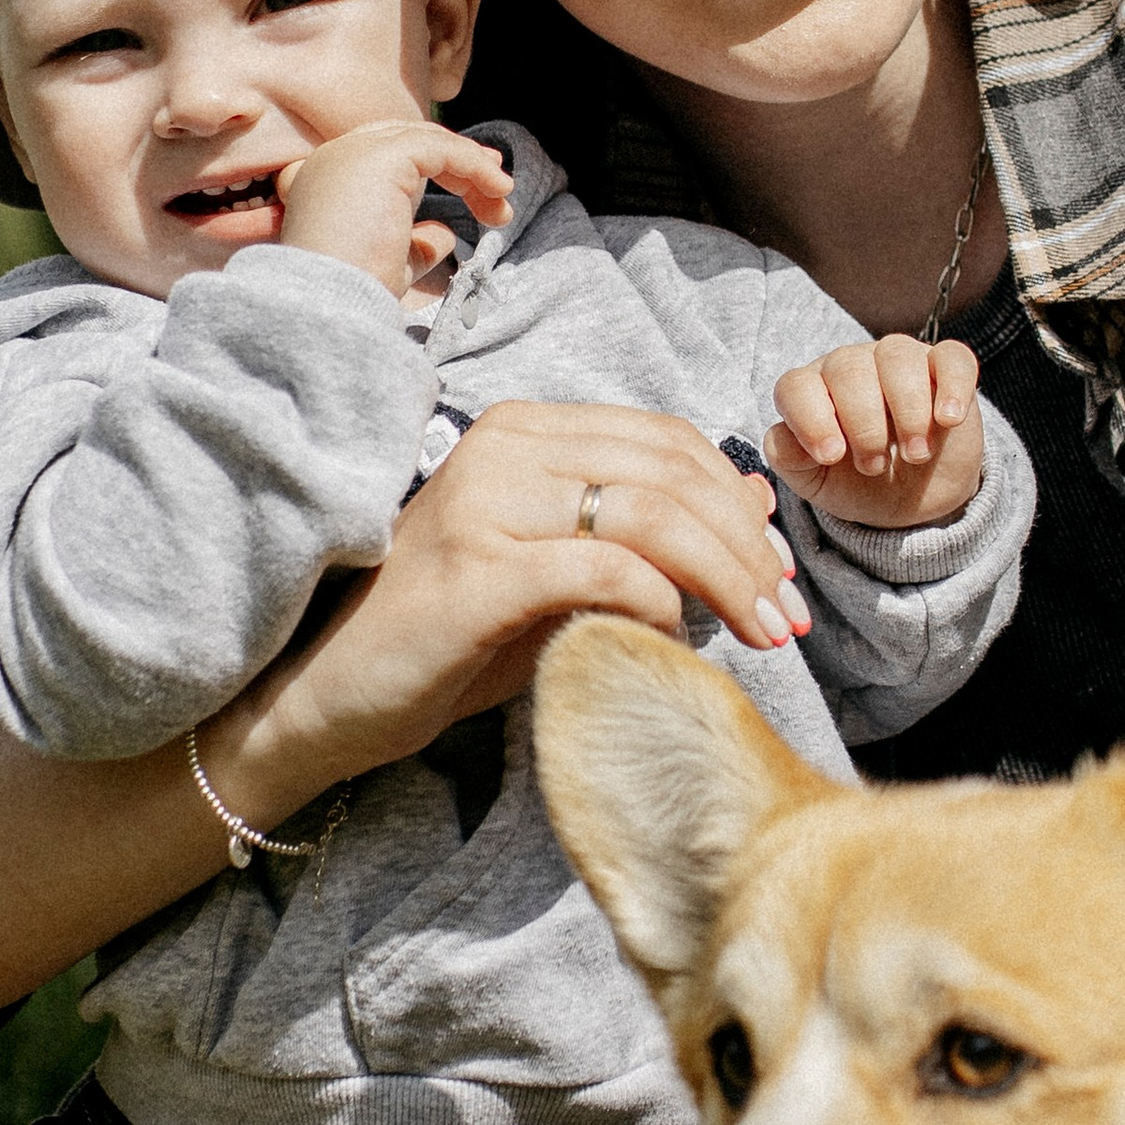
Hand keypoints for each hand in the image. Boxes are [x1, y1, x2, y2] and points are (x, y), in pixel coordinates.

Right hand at [205, 397, 811, 826]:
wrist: (336, 694)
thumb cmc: (453, 636)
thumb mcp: (562, 573)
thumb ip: (645, 534)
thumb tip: (755, 503)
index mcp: (528, 431)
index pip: (670, 443)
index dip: (741, 507)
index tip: (782, 577)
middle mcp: (505, 446)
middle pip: (673, 473)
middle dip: (749, 548)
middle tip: (788, 615)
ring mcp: (485, 503)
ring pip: (649, 514)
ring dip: (724, 577)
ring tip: (760, 634)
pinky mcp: (476, 571)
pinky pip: (599, 568)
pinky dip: (655, 601)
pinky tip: (671, 635)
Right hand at [275, 120, 514, 297]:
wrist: (334, 305)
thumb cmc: (357, 294)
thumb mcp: (391, 263)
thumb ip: (416, 243)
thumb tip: (445, 234)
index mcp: (330, 180)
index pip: (390, 157)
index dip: (437, 167)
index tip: (478, 191)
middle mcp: (337, 157)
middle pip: (409, 141)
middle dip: (458, 157)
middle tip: (498, 183)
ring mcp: (356, 152)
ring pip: (427, 141)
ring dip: (472, 166)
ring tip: (503, 198)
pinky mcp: (381, 156)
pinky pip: (440, 147)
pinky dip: (473, 164)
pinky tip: (497, 189)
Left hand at [766, 335, 986, 529]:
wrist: (916, 497)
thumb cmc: (859, 483)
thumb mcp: (819, 482)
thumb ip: (792, 460)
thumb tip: (782, 441)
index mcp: (813, 391)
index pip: (797, 386)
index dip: (811, 419)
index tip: (832, 456)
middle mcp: (852, 366)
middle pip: (847, 368)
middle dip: (862, 422)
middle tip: (874, 467)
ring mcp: (900, 361)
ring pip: (897, 357)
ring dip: (907, 410)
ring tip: (915, 455)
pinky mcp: (946, 368)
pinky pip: (953, 358)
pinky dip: (952, 386)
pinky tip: (948, 420)